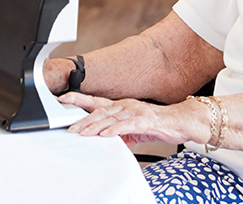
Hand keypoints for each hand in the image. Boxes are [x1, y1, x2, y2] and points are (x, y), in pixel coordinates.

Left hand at [61, 93, 204, 147]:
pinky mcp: (144, 121)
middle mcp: (125, 105)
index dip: (78, 99)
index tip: (62, 100)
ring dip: (94, 126)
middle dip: (82, 118)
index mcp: (120, 106)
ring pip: (110, 118)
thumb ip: (119, 135)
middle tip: (68, 127)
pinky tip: (105, 135)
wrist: (180, 121)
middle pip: (98, 111)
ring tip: (82, 133)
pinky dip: (114, 130)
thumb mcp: (133, 131)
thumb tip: (106, 143)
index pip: (95, 101)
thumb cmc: (156, 124)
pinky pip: (127, 125)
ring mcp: (134, 111)